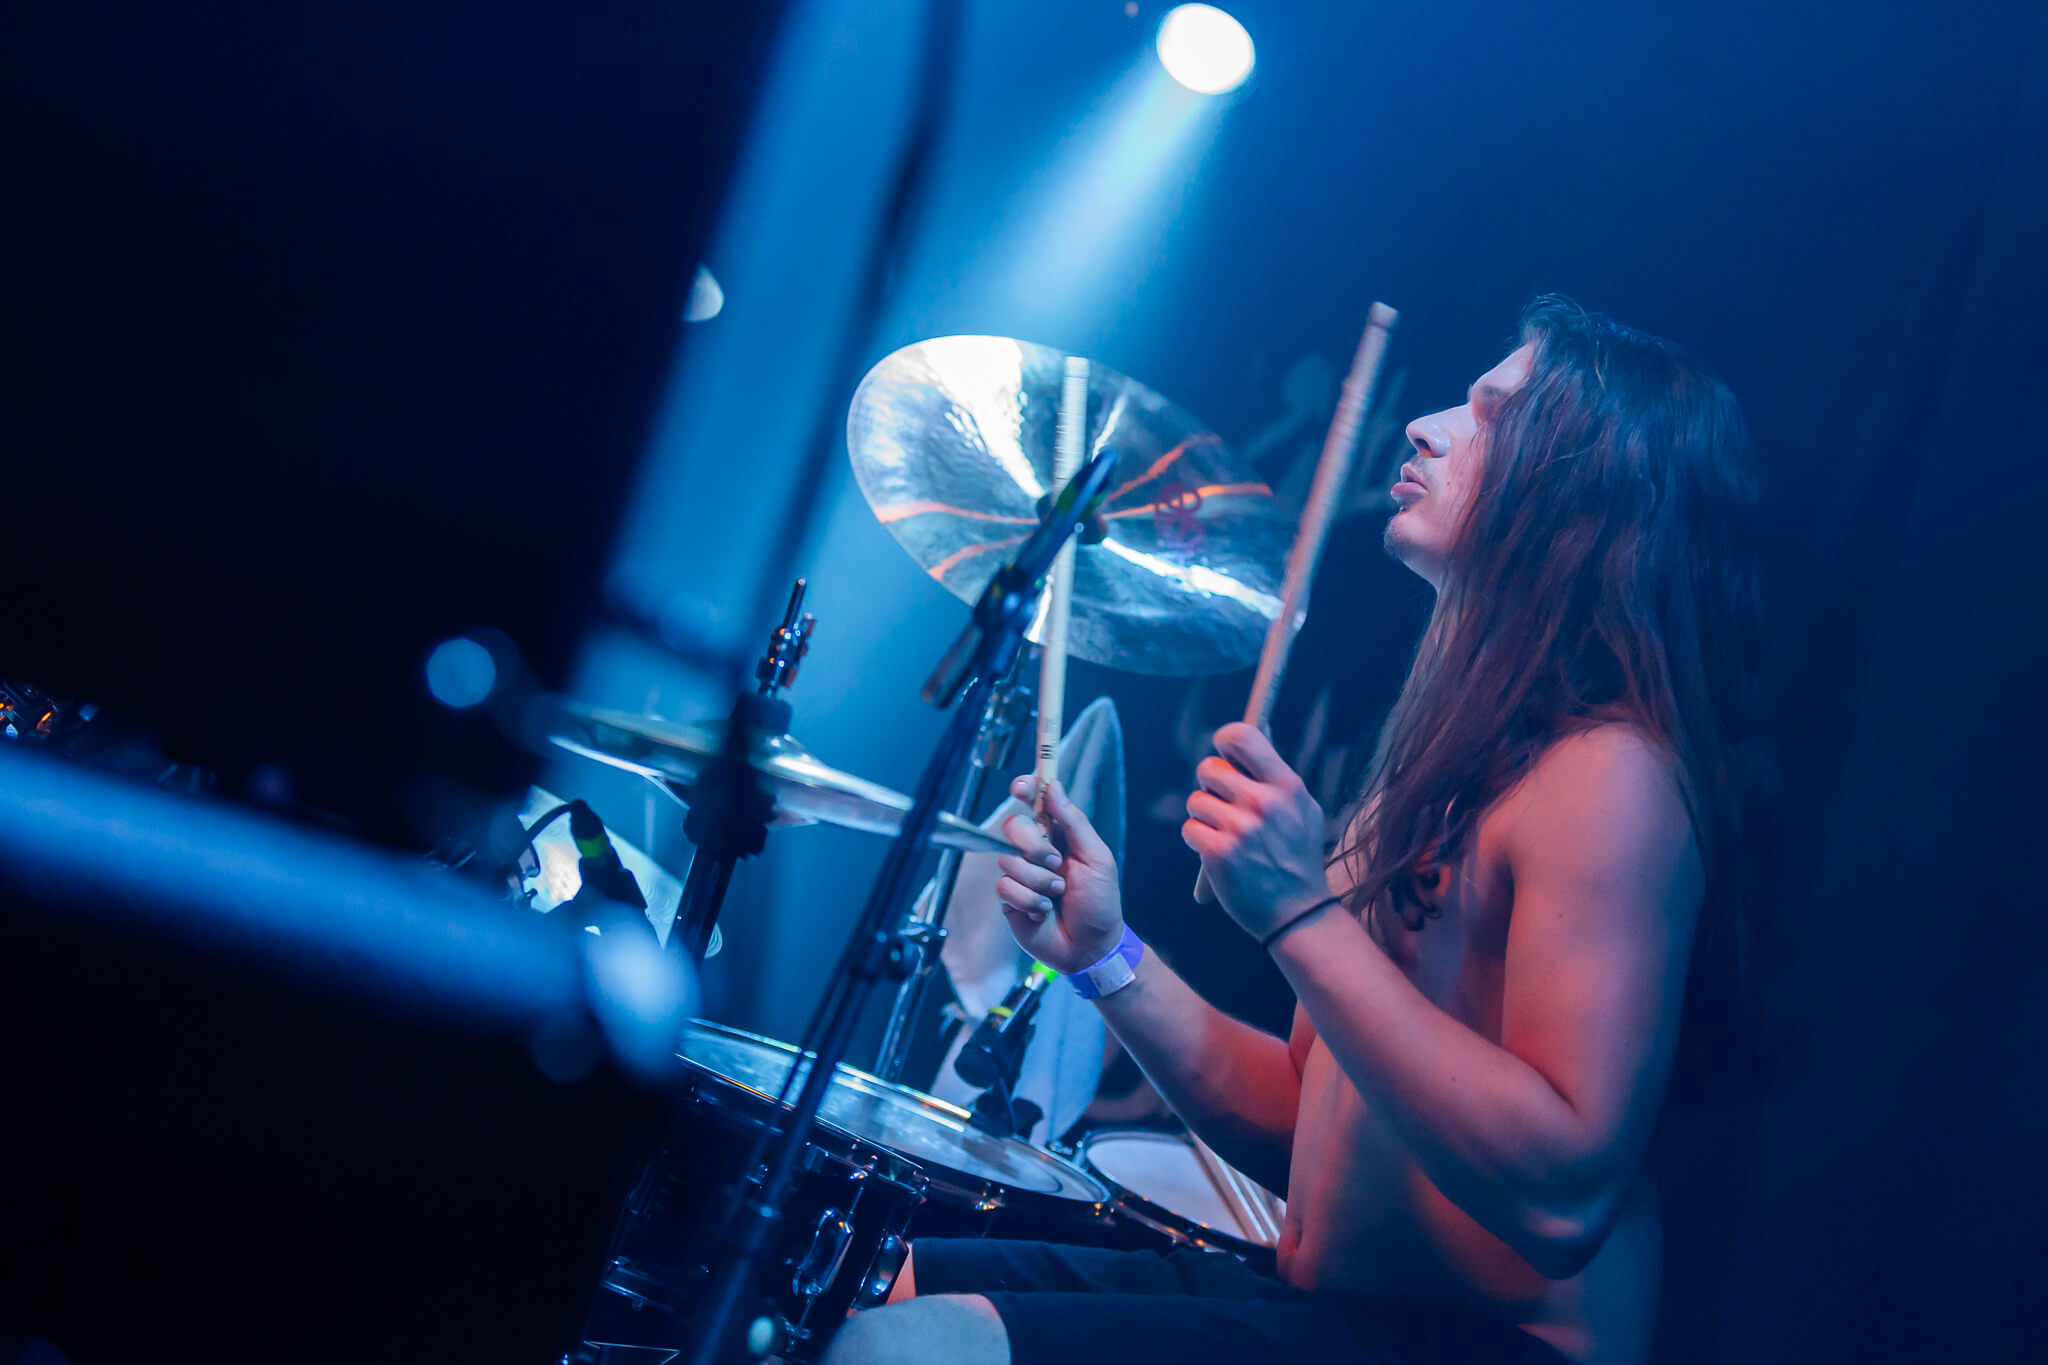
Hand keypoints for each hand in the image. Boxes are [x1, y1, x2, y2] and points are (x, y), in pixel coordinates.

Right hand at [994, 776, 1123, 973]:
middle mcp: (1036, 852)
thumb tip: (1054, 786)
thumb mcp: (1096, 858)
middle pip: (1013, 828)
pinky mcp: (1010, 900)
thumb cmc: (1100, 902)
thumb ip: (1074, 822)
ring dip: (1039, 883)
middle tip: (1056, 864)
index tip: (1020, 786)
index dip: (1025, 789)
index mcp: (1059, 837)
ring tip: (1058, 897)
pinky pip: (1005, 888)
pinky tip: (1043, 913)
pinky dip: (1030, 902)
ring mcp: (1021, 876)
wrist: (1091, 947)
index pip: (1035, 804)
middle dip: (1034, 846)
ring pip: (1009, 862)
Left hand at [1183, 722, 1330, 940]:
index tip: (1225, 753)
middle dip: (1212, 786)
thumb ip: (1274, 778)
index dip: (1226, 740)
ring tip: (1227, 834)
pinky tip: (1218, 851)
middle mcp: (1263, 802)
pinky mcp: (1219, 853)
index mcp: (1287, 786)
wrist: (1297, 912)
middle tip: (1226, 804)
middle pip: (1209, 768)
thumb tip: (1242, 747)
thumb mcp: (1302, 810)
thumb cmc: (1296, 857)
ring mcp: (1240, 828)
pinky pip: (1190, 829)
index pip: (1243, 736)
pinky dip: (1198, 839)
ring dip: (1205, 816)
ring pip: (1196, 801)